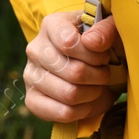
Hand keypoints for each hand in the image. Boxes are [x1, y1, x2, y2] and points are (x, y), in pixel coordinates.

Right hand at [23, 9, 122, 123]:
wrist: (89, 65)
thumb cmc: (99, 45)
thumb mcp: (108, 31)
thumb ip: (105, 30)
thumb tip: (92, 42)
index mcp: (51, 25)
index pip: (69, 43)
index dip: (94, 55)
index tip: (104, 56)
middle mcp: (35, 49)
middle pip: (74, 72)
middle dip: (98, 76)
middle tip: (104, 73)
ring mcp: (30, 75)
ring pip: (69, 94)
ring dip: (92, 93)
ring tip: (96, 86)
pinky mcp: (32, 100)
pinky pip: (62, 113)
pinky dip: (82, 110)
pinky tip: (86, 101)